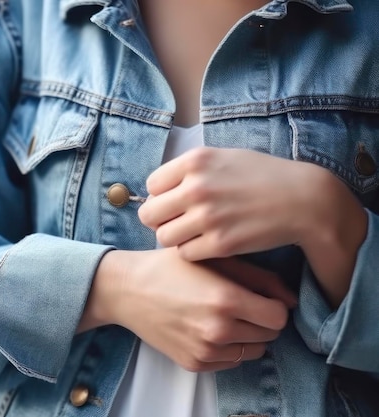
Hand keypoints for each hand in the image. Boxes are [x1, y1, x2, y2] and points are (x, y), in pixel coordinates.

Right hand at [79, 248, 295, 371]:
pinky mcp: (195, 364)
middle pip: (269, 335)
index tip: (260, 295)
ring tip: (223, 315)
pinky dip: (228, 347)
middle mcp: (219, 330)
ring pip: (253, 351)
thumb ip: (259, 277)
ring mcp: (206, 351)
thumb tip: (291, 300)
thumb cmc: (170, 268)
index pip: (279, 316)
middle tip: (240, 302)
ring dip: (247, 335)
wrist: (127, 290)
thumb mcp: (214, 259)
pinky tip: (207, 327)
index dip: (273, 304)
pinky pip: (231, 361)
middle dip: (261, 319)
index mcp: (226, 300)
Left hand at [138, 147, 307, 260]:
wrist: (304, 200)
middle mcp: (197, 187)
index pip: (151, 186)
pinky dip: (193, 252)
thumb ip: (189, 170)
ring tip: (194, 234)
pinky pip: (185, 253)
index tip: (174, 202)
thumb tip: (156, 190)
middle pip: (150, 214)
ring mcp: (208, 217)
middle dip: (161, 220)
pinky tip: (208, 244)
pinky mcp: (220, 244)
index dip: (160, 196)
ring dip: (175, 238)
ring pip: (164, 237)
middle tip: (178, 222)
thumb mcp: (223, 157)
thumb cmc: (262, 177)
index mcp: (195, 161)